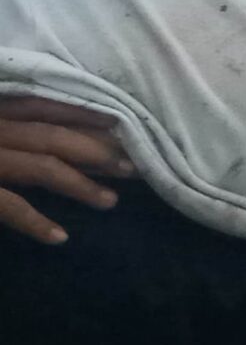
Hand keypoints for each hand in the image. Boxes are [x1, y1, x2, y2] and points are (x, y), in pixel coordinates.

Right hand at [0, 98, 132, 245]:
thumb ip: (13, 128)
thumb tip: (64, 135)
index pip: (45, 107)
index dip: (86, 115)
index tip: (124, 122)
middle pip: (54, 136)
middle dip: (98, 150)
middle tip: (135, 166)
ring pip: (42, 168)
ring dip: (81, 184)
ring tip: (111, 202)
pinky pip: (9, 206)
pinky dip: (34, 222)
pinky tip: (60, 237)